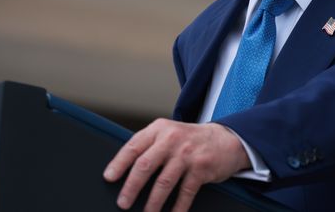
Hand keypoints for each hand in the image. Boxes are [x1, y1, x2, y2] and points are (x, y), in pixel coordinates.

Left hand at [102, 119, 249, 211]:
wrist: (225, 139)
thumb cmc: (189, 140)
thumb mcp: (168, 134)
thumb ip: (149, 147)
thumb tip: (124, 171)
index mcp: (158, 129)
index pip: (134, 146)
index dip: (119, 163)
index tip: (109, 177)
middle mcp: (171, 139)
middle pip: (145, 165)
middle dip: (131, 187)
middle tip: (123, 202)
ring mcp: (187, 154)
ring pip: (164, 182)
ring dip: (153, 202)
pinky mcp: (201, 168)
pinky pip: (185, 193)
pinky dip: (177, 208)